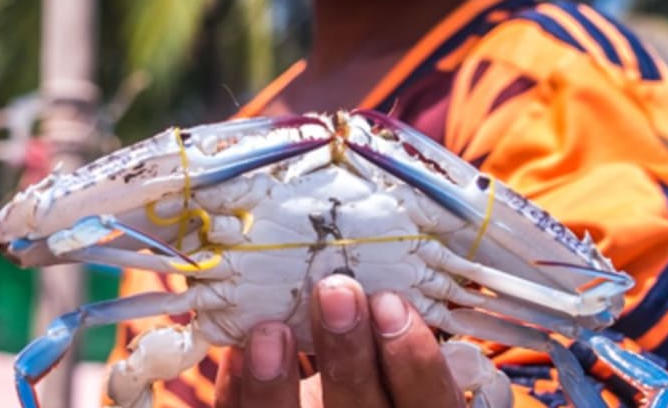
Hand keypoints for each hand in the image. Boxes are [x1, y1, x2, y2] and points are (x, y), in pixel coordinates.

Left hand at [214, 274, 462, 406]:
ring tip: (269, 330)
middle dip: (348, 355)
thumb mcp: (388, 352)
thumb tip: (354, 272)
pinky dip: (241, 391)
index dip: (416, 360)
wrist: (330, 404)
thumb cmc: (368, 369)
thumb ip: (382, 325)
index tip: (389, 301)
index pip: (430, 400)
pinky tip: (238, 354)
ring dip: (278, 381)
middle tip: (334, 292)